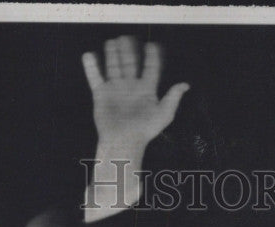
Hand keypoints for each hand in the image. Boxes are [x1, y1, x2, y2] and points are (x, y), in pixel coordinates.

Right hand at [82, 36, 188, 153]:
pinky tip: (89, 55)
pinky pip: (95, 77)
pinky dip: (91, 67)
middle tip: (127, 38)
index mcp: (146, 91)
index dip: (152, 57)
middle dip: (129, 50)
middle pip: (130, 64)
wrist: (123, 141)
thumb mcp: (164, 114)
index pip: (150, 69)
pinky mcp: (101, 94)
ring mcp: (115, 90)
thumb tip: (185, 85)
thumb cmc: (144, 131)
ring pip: (113, 66)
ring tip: (112, 42)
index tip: (152, 47)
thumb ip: (173, 97)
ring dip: (113, 54)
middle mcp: (130, 88)